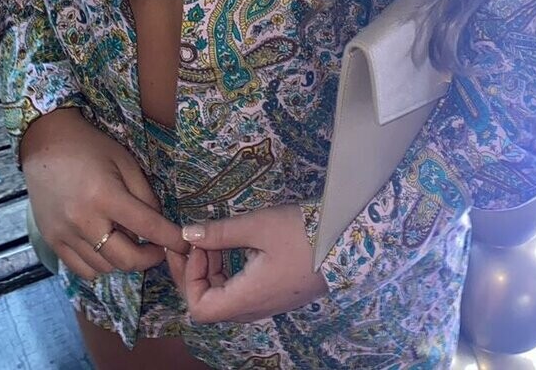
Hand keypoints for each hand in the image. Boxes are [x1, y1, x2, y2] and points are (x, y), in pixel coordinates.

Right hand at [20, 107, 190, 281]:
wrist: (45, 143)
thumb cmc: (90, 147)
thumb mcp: (125, 161)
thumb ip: (144, 194)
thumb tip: (158, 224)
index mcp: (106, 196)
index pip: (147, 227)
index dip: (171, 239)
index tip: (186, 244)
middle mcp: (84, 221)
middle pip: (126, 259)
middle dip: (150, 258)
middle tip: (159, 249)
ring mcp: (65, 235)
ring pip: (105, 268)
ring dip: (124, 261)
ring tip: (131, 244)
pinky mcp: (51, 242)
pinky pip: (82, 269)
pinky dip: (100, 265)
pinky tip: (106, 247)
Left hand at [163, 204, 328, 322]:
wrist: (348, 242)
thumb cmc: (302, 234)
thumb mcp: (258, 226)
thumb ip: (220, 232)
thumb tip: (187, 234)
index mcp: (247, 298)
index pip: (199, 308)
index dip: (188, 278)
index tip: (194, 245)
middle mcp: (254, 308)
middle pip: (209, 304)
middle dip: (194, 272)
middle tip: (193, 239)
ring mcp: (266, 303)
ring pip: (224, 297)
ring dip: (211, 270)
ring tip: (212, 238)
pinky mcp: (275, 293)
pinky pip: (240, 290)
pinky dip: (227, 270)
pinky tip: (232, 246)